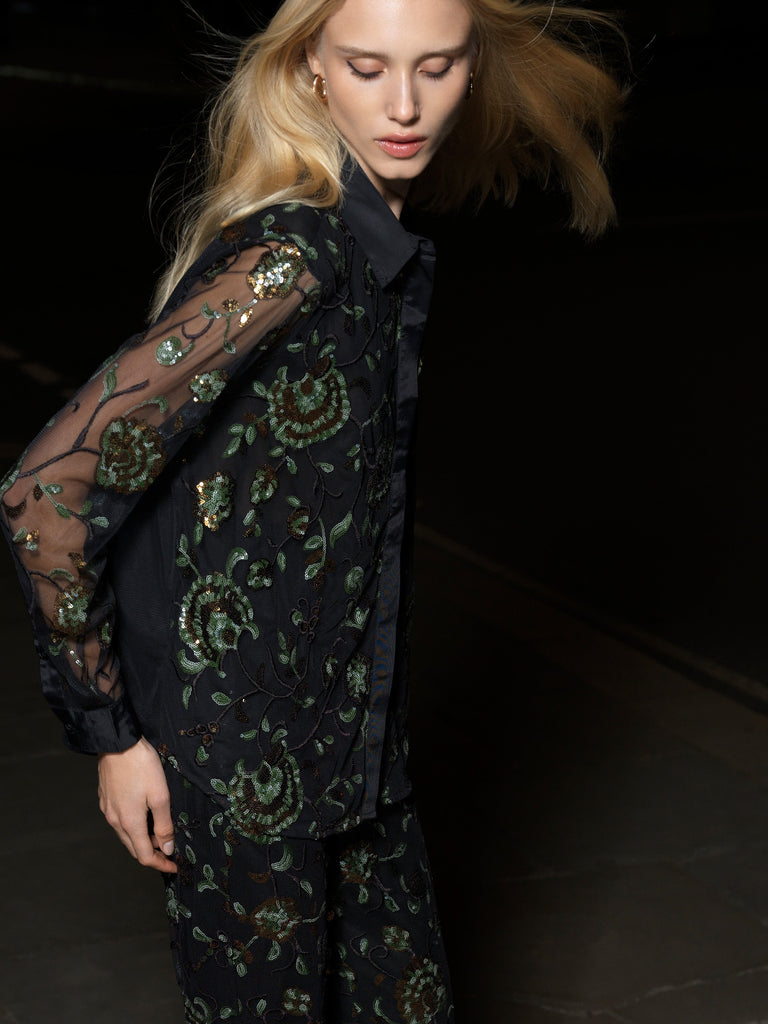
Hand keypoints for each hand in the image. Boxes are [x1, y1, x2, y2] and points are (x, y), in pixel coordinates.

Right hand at [98, 737, 177, 872]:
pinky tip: (143, 817)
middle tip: (169, 852)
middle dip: (152, 854)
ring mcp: (107, 810)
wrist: (117, 742)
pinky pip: (119, 822)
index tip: (174, 866)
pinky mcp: (105, 799)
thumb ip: (164, 824)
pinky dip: (133, 827)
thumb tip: (167, 848)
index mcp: (130, 823)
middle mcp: (115, 821)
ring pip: (126, 835)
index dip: (160, 864)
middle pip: (134, 848)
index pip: (145, 856)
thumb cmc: (141, 766)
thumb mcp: (160, 795)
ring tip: (159, 835)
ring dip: (142, 840)